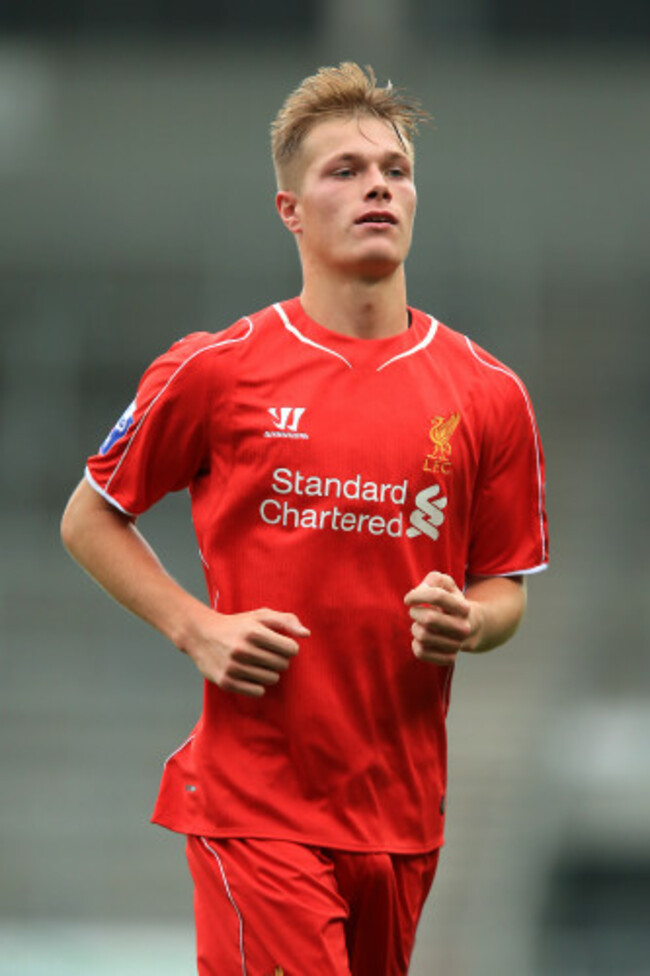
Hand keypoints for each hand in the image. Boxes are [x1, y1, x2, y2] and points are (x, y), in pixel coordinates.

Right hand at [184, 607, 309, 697]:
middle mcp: (243, 649)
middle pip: (282, 665)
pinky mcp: (226, 681)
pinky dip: (258, 685)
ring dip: (269, 672)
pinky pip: (258, 692)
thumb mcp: (260, 615)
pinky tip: (250, 674)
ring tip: (257, 663)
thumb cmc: (237, 624)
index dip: (289, 647)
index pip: (291, 649)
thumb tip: (307, 634)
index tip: (280, 644)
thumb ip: (286, 620)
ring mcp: (233, 667)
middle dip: (279, 660)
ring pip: (272, 679)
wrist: (201, 634)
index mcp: (254, 631)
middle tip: (267, 654)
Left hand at [404, 572, 479, 665]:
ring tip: (420, 625)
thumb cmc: (450, 602)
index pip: (436, 596)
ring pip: (423, 636)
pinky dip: (415, 644)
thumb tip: (419, 592)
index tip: (408, 599)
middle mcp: (463, 628)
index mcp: (463, 608)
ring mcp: (457, 645)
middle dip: (415, 613)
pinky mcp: (449, 659)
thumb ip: (434, 580)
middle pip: (429, 619)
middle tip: (415, 612)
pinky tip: (421, 640)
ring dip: (415, 628)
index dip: (417, 595)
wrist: (470, 627)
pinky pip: (421, 652)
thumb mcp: (447, 585)